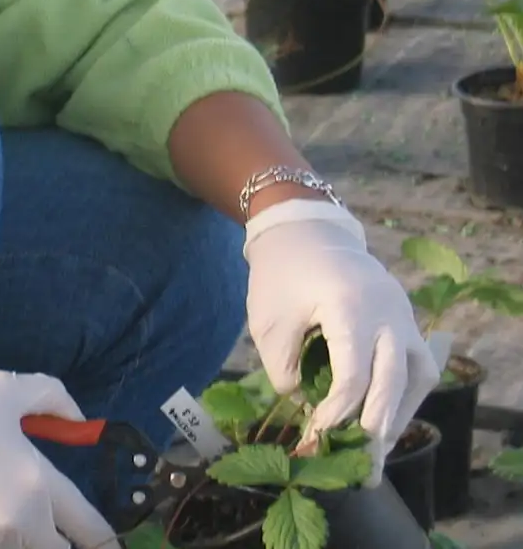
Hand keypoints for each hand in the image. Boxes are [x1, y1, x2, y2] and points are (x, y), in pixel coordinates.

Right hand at [0, 371, 117, 548]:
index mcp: (38, 484)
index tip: (104, 543)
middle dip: (58, 543)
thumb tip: (82, 421)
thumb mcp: (1, 390)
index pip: (91, 529)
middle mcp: (22, 522)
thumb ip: (51, 398)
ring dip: (19, 542)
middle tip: (47, 530)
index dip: (102, 540)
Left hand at [244, 199, 439, 481]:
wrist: (305, 231)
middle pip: (396, 377)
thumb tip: (302, 402)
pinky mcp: (405, 319)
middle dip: (379, 420)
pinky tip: (385, 415)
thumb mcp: (269, 321)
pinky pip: (417, 362)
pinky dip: (404, 392)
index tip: (318, 432)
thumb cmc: (280, 274)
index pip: (354, 372)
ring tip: (379, 443)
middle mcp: (387, 312)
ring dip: (402, 410)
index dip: (337, 409)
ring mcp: (402, 314)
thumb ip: (284, 366)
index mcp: (349, 307)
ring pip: (419, 372)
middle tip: (364, 457)